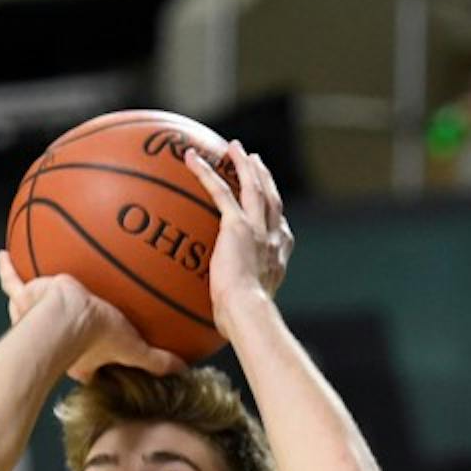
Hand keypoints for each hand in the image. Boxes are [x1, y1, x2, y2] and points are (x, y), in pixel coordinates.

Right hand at [0, 258, 183, 382]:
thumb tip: (183, 369)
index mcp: (76, 352)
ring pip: (33, 299)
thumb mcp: (133, 349)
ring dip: (31, 289)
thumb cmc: (95, 338)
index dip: (91, 355)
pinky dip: (8, 269)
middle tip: (63, 303)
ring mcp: (37, 312)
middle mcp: (53, 334)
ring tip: (28, 271)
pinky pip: (14, 281)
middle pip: (57, 325)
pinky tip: (3, 255)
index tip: (96, 342)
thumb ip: (156, 359)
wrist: (64, 321)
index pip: (85, 355)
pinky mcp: (25, 295)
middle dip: (59, 317)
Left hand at [185, 142, 291, 338]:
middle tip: (254, 160)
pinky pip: (220, 191)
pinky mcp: (237, 226)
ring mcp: (258, 228)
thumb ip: (236, 305)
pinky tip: (192, 159)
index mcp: (278, 255)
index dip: (272, 209)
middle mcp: (273, 237)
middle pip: (270, 198)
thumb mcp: (244, 310)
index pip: (277, 226)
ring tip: (234, 148)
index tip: (268, 198)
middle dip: (263, 177)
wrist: (248, 312)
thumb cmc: (243, 321)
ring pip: (253, 187)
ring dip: (243, 165)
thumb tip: (219, 321)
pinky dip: (206, 173)